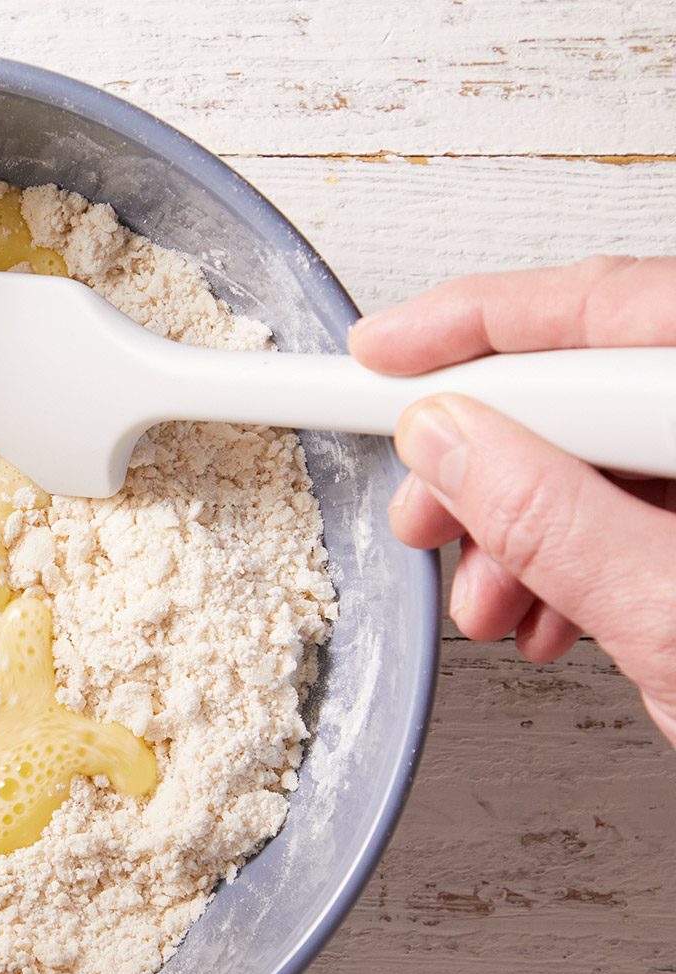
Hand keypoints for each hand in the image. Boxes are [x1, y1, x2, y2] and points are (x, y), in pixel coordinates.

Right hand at [350, 255, 675, 746]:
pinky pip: (642, 510)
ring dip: (522, 525)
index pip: (609, 309)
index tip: (383, 354)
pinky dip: (574, 559)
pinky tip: (545, 611)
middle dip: (490, 453)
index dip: (475, 324)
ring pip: (609, 456)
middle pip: (600, 385)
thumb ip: (552, 516)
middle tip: (421, 504)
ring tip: (487, 595)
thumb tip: (450, 442)